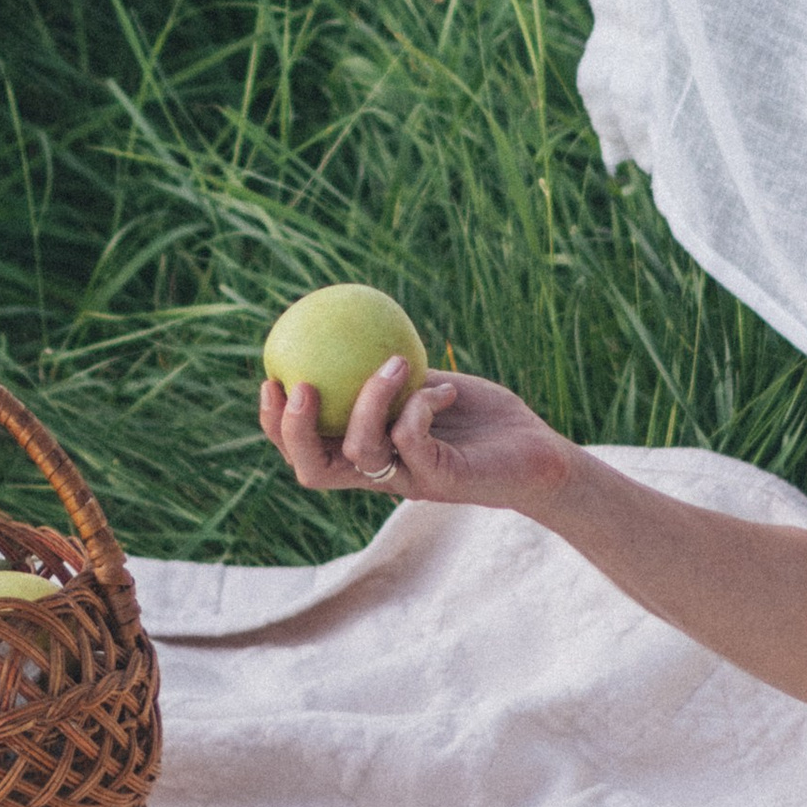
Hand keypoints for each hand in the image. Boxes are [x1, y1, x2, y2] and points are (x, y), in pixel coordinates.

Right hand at [256, 358, 578, 514]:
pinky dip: (419, 406)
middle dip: (294, 432)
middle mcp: (382, 475)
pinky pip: (412, 440)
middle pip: (314, 469)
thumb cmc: (483, 418)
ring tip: (392, 364)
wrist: (538, 454)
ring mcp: (411, 480)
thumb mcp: (429, 386)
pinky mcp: (444, 480)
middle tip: (299, 387)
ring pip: (362, 451)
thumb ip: (393, 372)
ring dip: (370, 399)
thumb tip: (355, 325)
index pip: (307, 451)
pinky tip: (441, 388)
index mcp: (368, 455)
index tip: (269, 379)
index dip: (275, 425)